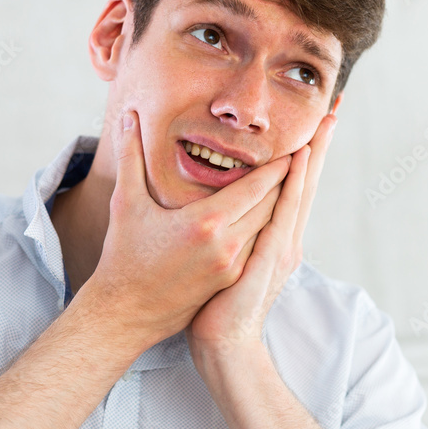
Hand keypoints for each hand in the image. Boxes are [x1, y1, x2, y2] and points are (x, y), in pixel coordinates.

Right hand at [82, 110, 291, 351]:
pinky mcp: (230, 280)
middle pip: (270, 204)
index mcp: (206, 222)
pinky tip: (270, 214)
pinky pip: (259, 246)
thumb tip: (128, 115)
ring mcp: (232, 266)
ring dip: (281, 204)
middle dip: (288, 179)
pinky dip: (268, 227)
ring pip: (269, 227)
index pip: (256, 186)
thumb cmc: (123, 256)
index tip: (294, 146)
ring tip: (292, 181)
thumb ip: (131, 156)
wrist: (126, 313)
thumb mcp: (125, 203)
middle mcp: (226, 244)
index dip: (277, 165)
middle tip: (304, 156)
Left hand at [184, 111, 337, 362]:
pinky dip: (294, 186)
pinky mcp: (271, 258)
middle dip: (321, 143)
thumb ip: (235, 231)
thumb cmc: (218, 303)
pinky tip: (299, 160)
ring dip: (314, 155)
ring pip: (301, 192)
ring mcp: (283, 247)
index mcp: (277, 235)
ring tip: (326, 121)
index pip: (296, 185)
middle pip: (307, 181)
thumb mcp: (230, 258)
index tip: (317, 120)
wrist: (222, 343)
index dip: (308, 152)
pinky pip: (283, 214)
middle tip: (336, 105)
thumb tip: (227, 207)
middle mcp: (287, 237)